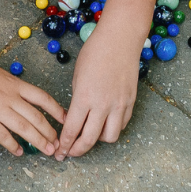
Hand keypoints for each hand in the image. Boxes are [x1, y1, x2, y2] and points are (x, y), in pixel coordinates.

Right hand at [0, 50, 64, 156]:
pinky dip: (13, 146)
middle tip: (58, 144)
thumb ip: (7, 86)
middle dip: (50, 132)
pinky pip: (2, 136)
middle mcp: (10, 96)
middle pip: (37, 117)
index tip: (66, 118)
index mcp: (14, 83)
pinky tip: (19, 152)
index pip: (42, 98)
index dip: (56, 110)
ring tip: (47, 151)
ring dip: (38, 141)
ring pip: (24, 128)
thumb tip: (14, 98)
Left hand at [55, 29, 137, 160]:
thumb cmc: (95, 52)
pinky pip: (121, 124)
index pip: (72, 130)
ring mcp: (119, 104)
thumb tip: (76, 117)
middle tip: (70, 152)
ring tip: (90, 133)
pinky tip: (105, 122)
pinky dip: (112, 127)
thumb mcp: (77, 75)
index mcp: (85, 97)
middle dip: (77, 150)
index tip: (59, 152)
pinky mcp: (131, 102)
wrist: (120, 39)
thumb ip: (77, 99)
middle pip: (89, 140)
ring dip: (98, 139)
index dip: (64, 145)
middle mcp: (103, 105)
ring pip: (110, 137)